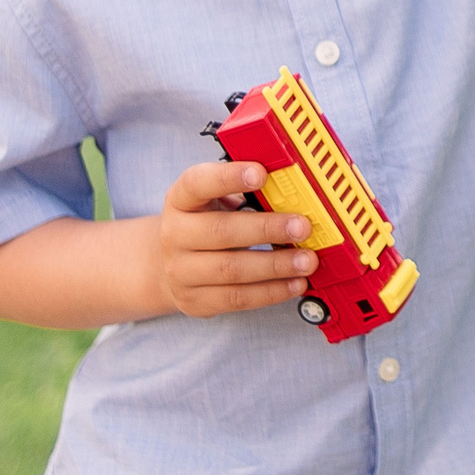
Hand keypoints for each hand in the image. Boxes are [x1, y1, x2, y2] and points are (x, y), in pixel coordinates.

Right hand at [156, 159, 318, 318]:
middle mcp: (173, 235)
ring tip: (307, 261)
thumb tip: (290, 191)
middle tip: (302, 227)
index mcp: (180, 200)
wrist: (168, 267)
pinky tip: (295, 283)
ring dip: (276, 266)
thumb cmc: (204, 225)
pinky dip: (271, 292)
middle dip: (266, 229)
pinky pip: (237, 299)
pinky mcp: (195, 301)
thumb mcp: (213, 202)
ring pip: (231, 270)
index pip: (198, 183)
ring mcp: (180, 272)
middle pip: (221, 231)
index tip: (261, 173)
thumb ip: (243, 193)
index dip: (228, 177)